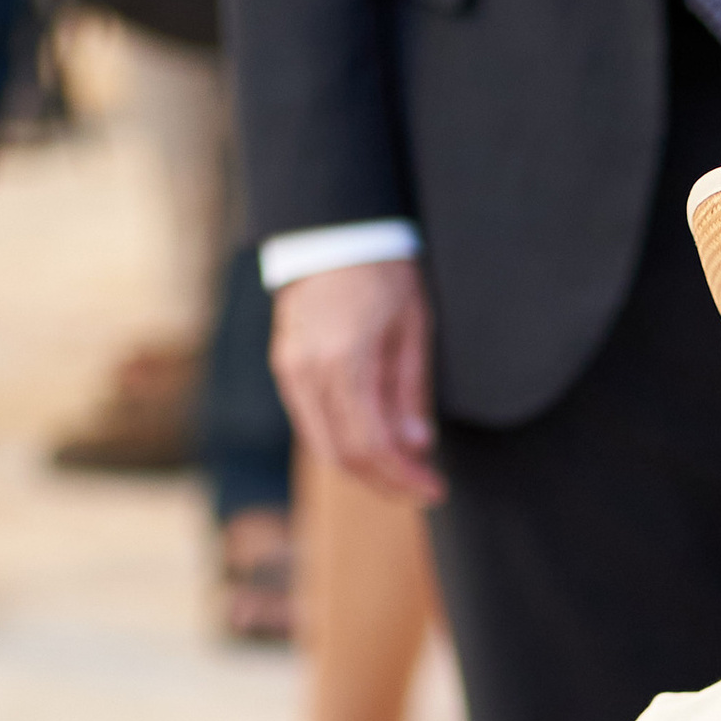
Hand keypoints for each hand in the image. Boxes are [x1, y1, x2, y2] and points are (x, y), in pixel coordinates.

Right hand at [268, 260, 441, 503]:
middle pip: (344, 456)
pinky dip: (344, 444)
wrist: (333, 230)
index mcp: (345, 360)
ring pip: (324, 445)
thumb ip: (410, 392)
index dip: (404, 478)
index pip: (371, 445)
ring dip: (365, 468)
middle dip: (387, 482)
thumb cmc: (384, 272)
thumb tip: (416, 447)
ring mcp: (290, 370)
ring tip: (404, 470)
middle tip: (423, 488)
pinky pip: (313, 423)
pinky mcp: (285, 366)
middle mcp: (308, 371)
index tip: (435, 490)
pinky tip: (376, 445)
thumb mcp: (414, 328)